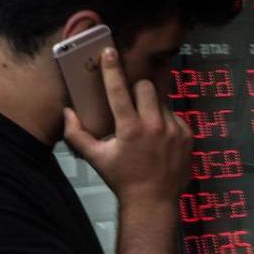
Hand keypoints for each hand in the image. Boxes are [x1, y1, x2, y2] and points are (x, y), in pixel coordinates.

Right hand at [62, 48, 190, 209]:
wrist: (153, 201)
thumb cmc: (122, 179)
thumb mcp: (96, 158)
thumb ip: (77, 135)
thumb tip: (66, 113)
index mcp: (130, 129)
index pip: (119, 90)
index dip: (112, 69)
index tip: (109, 52)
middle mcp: (154, 126)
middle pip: (146, 87)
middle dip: (137, 90)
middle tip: (131, 104)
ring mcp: (174, 130)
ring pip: (161, 101)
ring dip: (151, 107)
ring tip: (145, 127)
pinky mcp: (187, 135)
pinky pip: (174, 116)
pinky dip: (164, 122)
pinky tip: (158, 139)